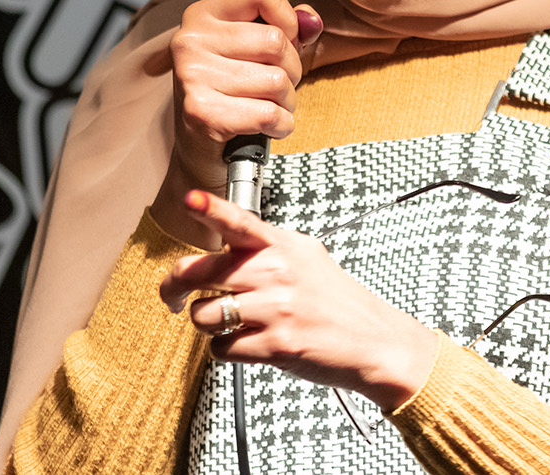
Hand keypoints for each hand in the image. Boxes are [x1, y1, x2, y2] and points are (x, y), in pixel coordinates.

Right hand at [153, 0, 321, 247]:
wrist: (199, 149)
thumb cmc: (231, 94)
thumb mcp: (254, 51)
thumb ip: (288, 29)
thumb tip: (312, 20)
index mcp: (202, 14)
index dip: (286, 17)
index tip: (284, 39)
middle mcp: (190, 40)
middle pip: (275, 41)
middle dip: (291, 70)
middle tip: (276, 85)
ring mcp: (192, 75)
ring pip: (276, 80)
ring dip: (286, 101)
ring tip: (269, 106)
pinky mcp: (201, 112)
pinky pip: (268, 113)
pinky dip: (280, 125)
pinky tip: (267, 126)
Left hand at [160, 189, 437, 411]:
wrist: (376, 342)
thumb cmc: (340, 303)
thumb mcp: (309, 258)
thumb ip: (268, 249)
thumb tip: (227, 248)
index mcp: (283, 246)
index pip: (240, 222)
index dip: (211, 209)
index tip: (191, 199)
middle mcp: (277, 272)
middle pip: (202, 271)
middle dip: (175, 287)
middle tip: (173, 296)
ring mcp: (276, 308)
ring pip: (205, 315)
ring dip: (208, 325)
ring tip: (228, 324)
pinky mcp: (275, 344)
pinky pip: (222, 348)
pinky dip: (227, 350)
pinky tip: (246, 344)